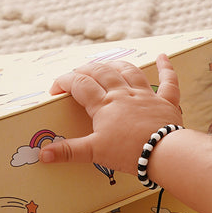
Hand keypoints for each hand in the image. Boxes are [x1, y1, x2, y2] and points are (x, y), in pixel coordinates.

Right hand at [42, 55, 183, 173]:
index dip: (64, 82)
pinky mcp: (166, 103)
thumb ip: (69, 151)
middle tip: (77, 74)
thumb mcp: (95, 152)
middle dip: (86, 70)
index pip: (79, 84)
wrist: (163, 154)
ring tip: (107, 64)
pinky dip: (166, 69)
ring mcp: (145, 96)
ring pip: (129, 71)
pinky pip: (168, 82)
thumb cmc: (129, 152)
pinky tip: (163, 58)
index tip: (55, 89)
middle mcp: (123, 93)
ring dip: (116, 65)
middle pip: (102, 72)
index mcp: (104, 104)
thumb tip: (43, 155)